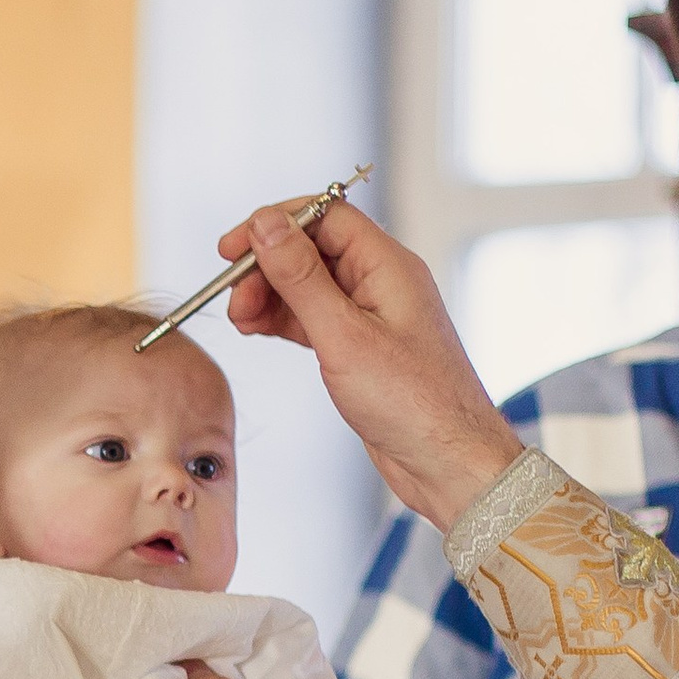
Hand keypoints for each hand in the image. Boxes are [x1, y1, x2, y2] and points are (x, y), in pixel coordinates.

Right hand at [220, 199, 522, 529]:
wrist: (446, 461)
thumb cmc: (413, 404)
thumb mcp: (343, 336)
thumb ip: (301, 278)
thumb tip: (267, 226)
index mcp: (388, 265)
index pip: (324, 216)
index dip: (274, 225)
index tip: (232, 249)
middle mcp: (381, 282)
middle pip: (312, 249)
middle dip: (265, 267)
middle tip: (234, 300)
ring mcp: (372, 315)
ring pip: (308, 285)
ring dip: (270, 295)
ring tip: (242, 321)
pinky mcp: (361, 347)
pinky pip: (314, 316)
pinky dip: (283, 319)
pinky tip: (259, 329)